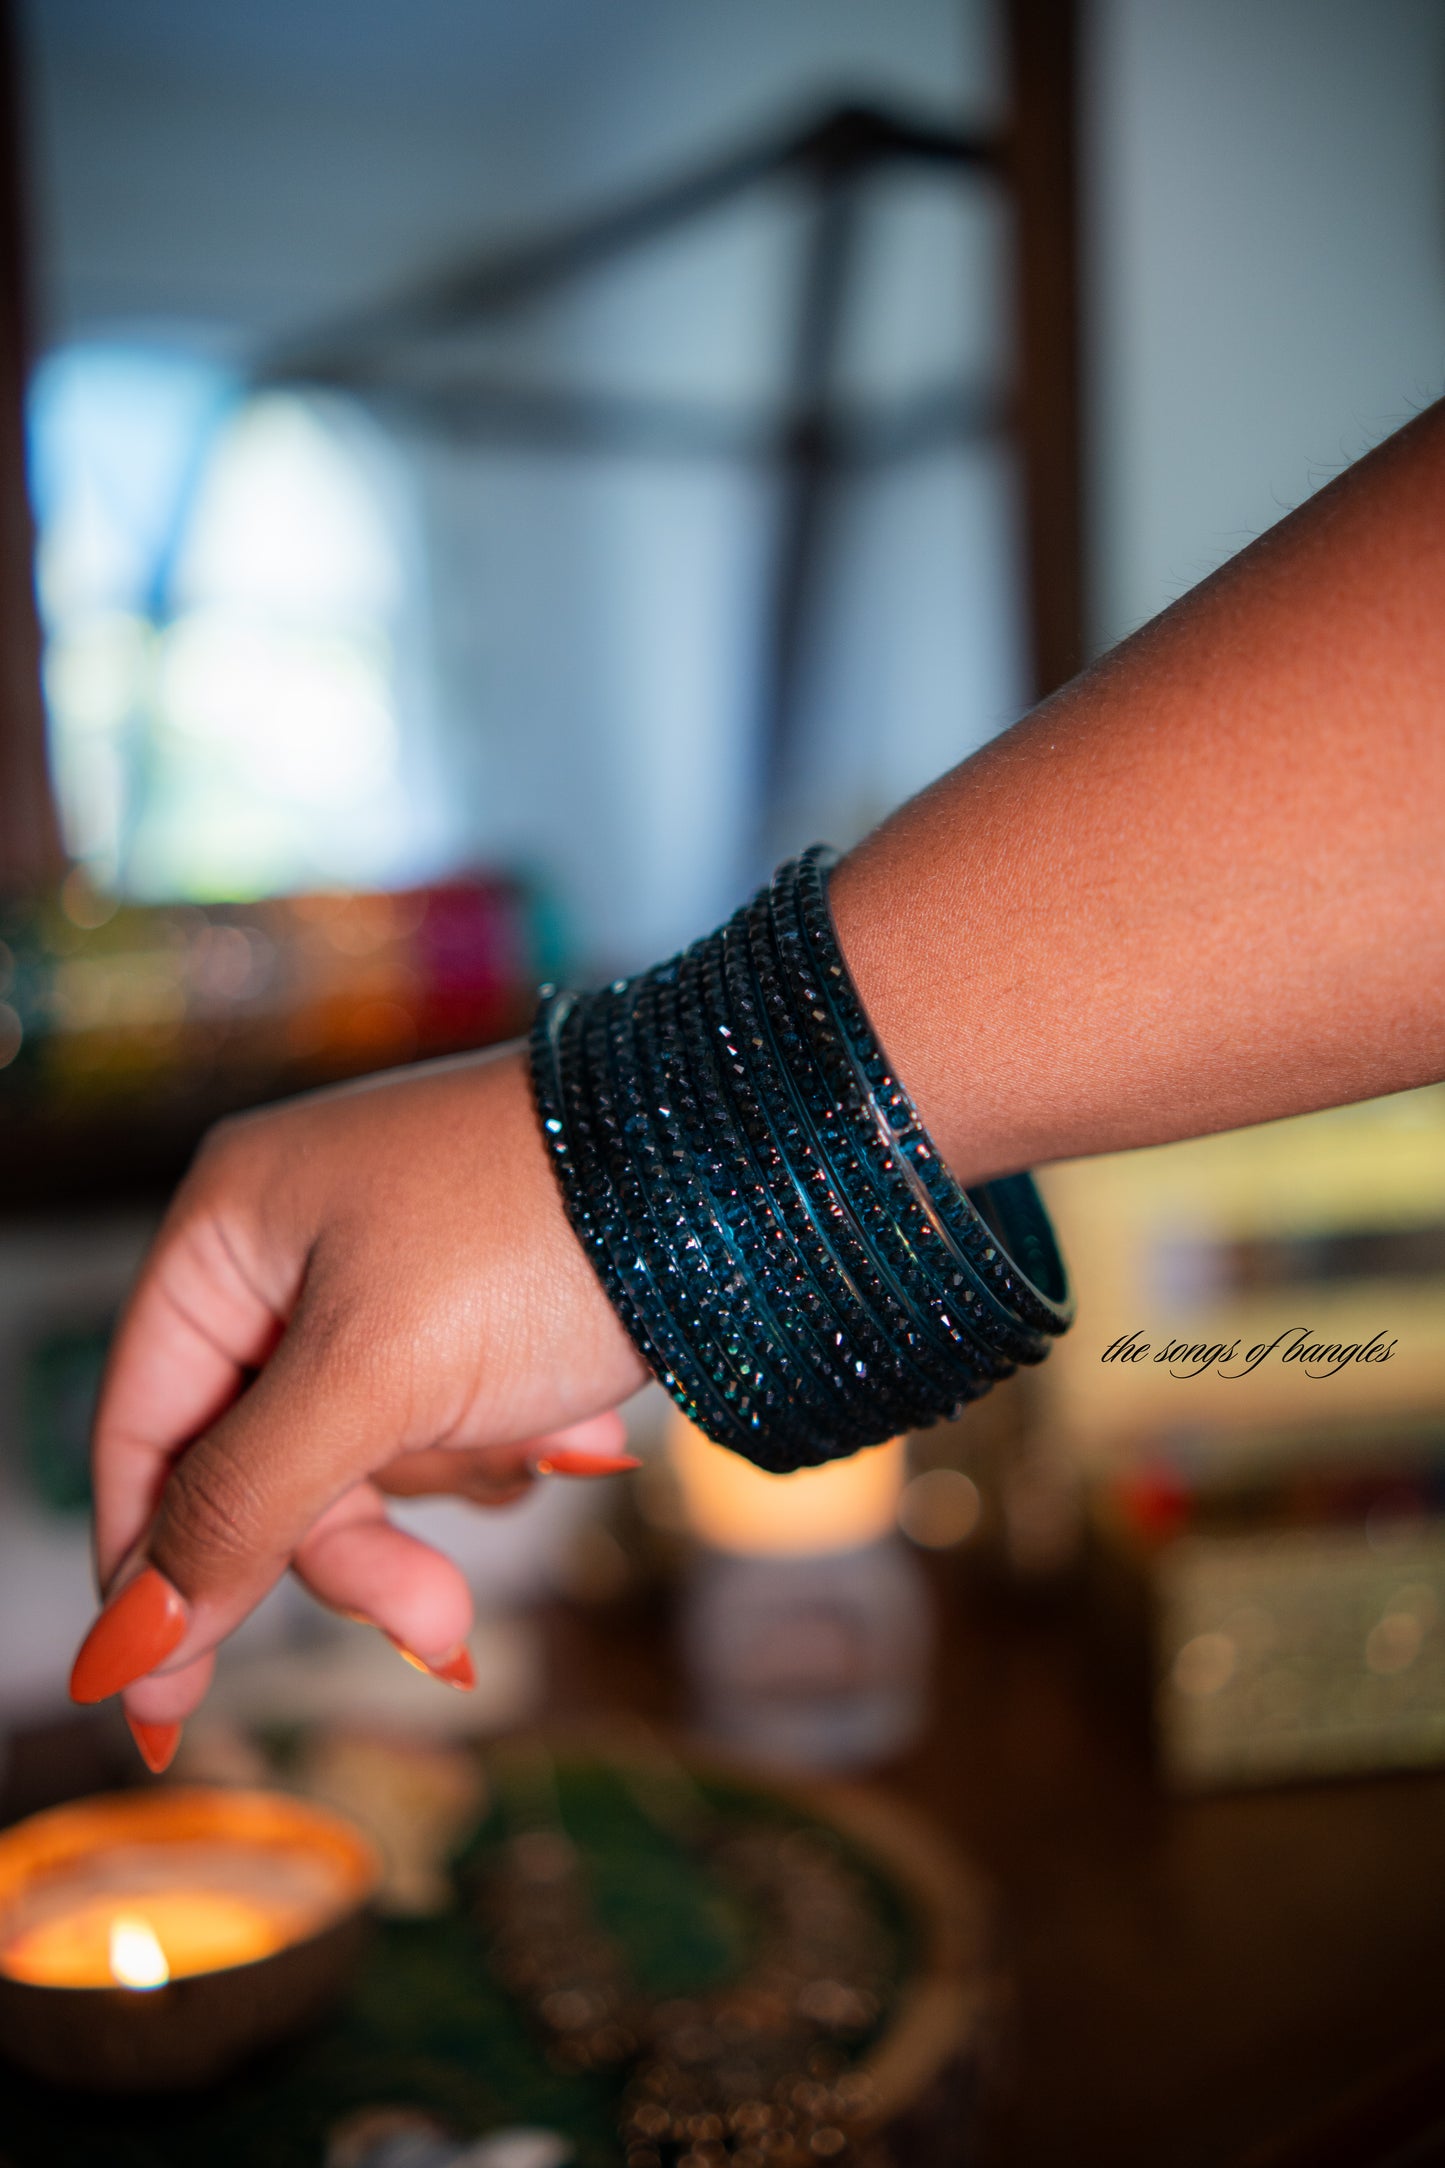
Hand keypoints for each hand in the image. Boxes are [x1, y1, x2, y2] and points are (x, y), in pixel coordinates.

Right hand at [70, 1044, 647, 1761]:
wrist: (738, 1166)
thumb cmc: (541, 1234)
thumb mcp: (373, 1381)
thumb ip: (243, 1506)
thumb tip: (130, 1644)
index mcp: (230, 1227)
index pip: (140, 1426)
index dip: (150, 1567)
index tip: (161, 1707)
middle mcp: (294, 1244)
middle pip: (257, 1460)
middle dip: (356, 1538)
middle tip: (436, 1620)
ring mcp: (389, 1275)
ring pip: (361, 1457)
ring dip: (449, 1485)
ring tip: (552, 1447)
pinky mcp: (475, 1305)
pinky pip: (444, 1423)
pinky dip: (504, 1444)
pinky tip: (577, 1426)